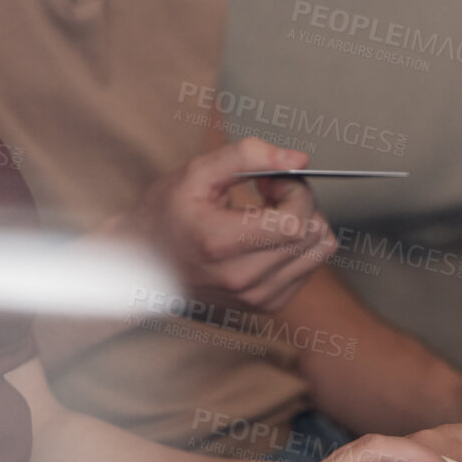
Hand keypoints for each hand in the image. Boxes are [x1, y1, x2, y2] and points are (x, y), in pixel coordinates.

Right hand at [130, 138, 336, 311]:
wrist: (142, 262)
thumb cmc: (166, 213)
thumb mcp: (197, 172)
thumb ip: (248, 156)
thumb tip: (299, 159)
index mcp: (222, 244)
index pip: (295, 220)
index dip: (294, 189)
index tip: (270, 178)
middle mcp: (242, 279)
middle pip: (312, 235)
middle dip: (299, 200)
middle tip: (268, 189)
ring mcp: (256, 298)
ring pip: (319, 251)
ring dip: (302, 222)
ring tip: (268, 212)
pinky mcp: (266, 305)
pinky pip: (309, 267)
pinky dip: (296, 244)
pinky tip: (267, 233)